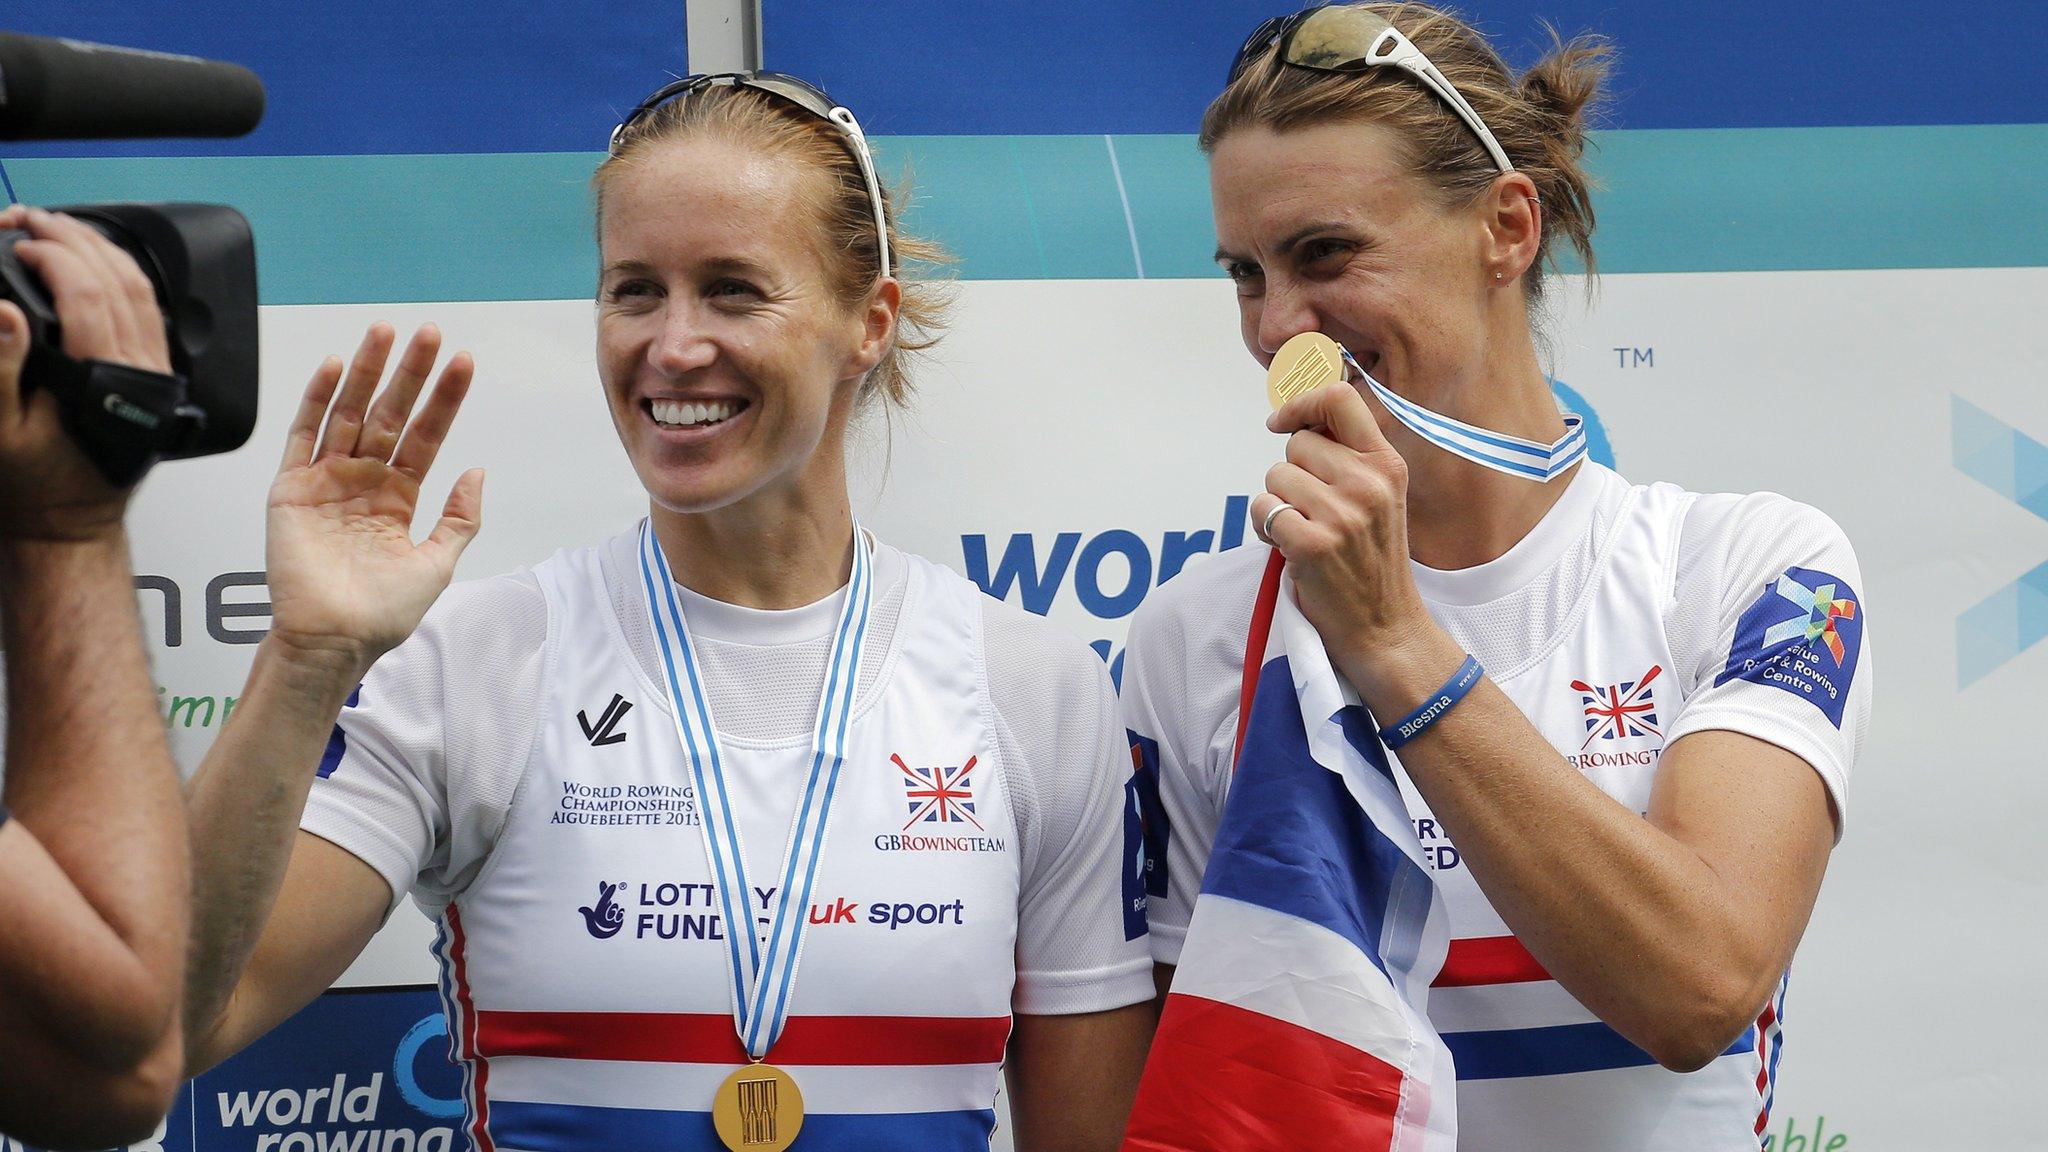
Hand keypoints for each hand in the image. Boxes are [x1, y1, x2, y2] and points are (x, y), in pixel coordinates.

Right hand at [0, 204, 173, 540]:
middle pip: (120, 282)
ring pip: (143, 293)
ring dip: (104, 250)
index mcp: (106, 384)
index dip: (51, 257)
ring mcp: (156, 375)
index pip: (87, 296)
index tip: (18, 241)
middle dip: (75, 239)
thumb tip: (4, 311)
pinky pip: (151, 314)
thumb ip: (1, 367)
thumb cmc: (38, 488)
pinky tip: (97, 264)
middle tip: (34, 219)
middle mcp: (141, 375)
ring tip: (61, 228)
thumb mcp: (2, 431)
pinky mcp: (158, 379)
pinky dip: (125, 277)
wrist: (71, 524)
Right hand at [264, 322, 483, 677]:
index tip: (463, 363)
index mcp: (397, 497)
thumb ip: (459, 518)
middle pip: (390, 414)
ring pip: (348, 412)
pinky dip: (316, 399)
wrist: (335, 639)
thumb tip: (477, 473)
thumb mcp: (436, 563)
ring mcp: (326, 480)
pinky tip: (335, 366)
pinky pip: (303, 435)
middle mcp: (362, 481)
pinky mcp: (291, 488)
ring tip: (386, 332)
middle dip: (410, 373)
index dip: (444, 400)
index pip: (425, 436)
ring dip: (367, 372)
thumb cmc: (383, 612)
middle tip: (429, 332)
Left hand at [1252, 381, 1436, 677]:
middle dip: (1292, 474)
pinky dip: (1264, 527)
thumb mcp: (1379, 499)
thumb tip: (1298, 419)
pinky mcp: (1313, 544)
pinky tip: (1288, 548)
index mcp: (1387, 465)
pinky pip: (1262, 509)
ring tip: (1304, 532)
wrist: (1385, 628)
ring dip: (1277, 504)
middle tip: (1311, 510)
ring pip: (1275, 477)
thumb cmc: (1371, 562)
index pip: (1340, 399)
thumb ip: (1348, 458)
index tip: (1281, 422)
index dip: (1302, 403)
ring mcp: (1342, 514)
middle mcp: (1369, 483)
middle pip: (1297, 444)